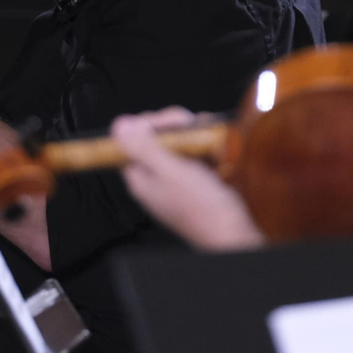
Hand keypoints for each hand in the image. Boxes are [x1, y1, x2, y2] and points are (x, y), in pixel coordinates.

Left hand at [111, 108, 265, 251]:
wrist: (234, 232)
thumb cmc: (202, 207)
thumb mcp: (170, 171)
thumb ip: (143, 148)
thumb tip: (119, 127)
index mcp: (141, 178)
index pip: (131, 141)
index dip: (149, 124)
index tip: (171, 121)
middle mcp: (155, 178)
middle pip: (155, 139)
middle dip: (175, 127)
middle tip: (192, 125)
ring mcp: (177, 179)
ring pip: (179, 144)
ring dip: (195, 135)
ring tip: (208, 136)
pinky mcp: (196, 180)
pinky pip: (196, 155)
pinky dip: (206, 147)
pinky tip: (217, 148)